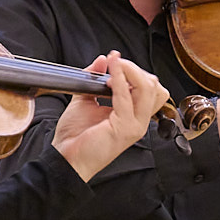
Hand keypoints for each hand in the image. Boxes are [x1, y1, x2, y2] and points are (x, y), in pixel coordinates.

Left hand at [51, 52, 171, 181]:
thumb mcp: (85, 100)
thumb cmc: (75, 136)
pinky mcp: (125, 128)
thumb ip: (94, 79)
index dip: (135, 71)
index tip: (116, 62)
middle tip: (116, 64)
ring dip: (130, 71)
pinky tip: (109, 75)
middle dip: (136, 69)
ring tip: (115, 66)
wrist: (65, 158)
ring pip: (148, 89)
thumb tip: (102, 60)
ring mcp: (134, 126)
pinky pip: (126, 97)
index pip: (150, 88)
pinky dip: (118, 80)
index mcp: (133, 116)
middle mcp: (138, 121)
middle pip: (155, 86)